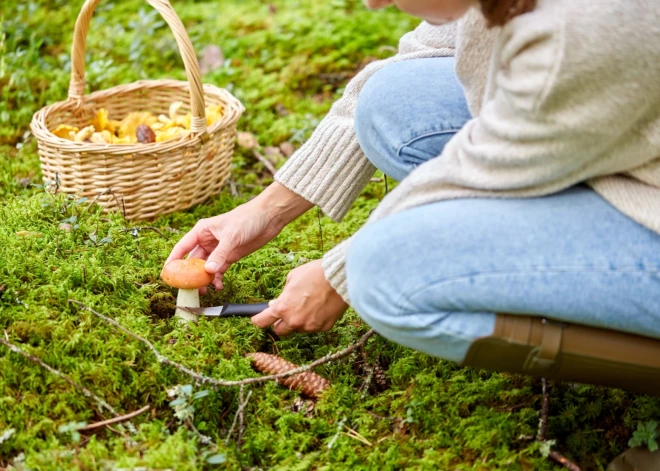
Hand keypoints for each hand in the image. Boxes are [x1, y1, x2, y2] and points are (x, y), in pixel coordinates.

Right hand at [164, 182, 312, 290]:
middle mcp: (207, 241)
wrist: (268, 217)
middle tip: (188, 289)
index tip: (166, 274)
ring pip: (206, 268)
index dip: (173, 261)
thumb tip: (208, 270)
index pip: (182, 247)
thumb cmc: (247, 218)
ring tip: (204, 291)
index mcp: (202, 231)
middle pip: (193, 261)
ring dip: (204, 279)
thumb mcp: (232, 236)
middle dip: (190, 275)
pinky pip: (219, 270)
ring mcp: (219, 249)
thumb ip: (220, 254)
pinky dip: (217, 278)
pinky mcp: (230, 256)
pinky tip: (218, 286)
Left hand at [251, 260, 348, 335]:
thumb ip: (283, 294)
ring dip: (298, 321)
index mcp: (282, 308)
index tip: (258, 319)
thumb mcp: (292, 278)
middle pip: (279, 331)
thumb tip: (276, 304)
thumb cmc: (315, 274)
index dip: (258, 320)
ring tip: (308, 304)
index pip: (262, 322)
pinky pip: (313, 327)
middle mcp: (294, 321)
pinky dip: (314, 320)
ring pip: (298, 328)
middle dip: (280, 322)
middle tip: (286, 311)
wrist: (340, 277)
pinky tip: (319, 307)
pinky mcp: (323, 327)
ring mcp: (309, 326)